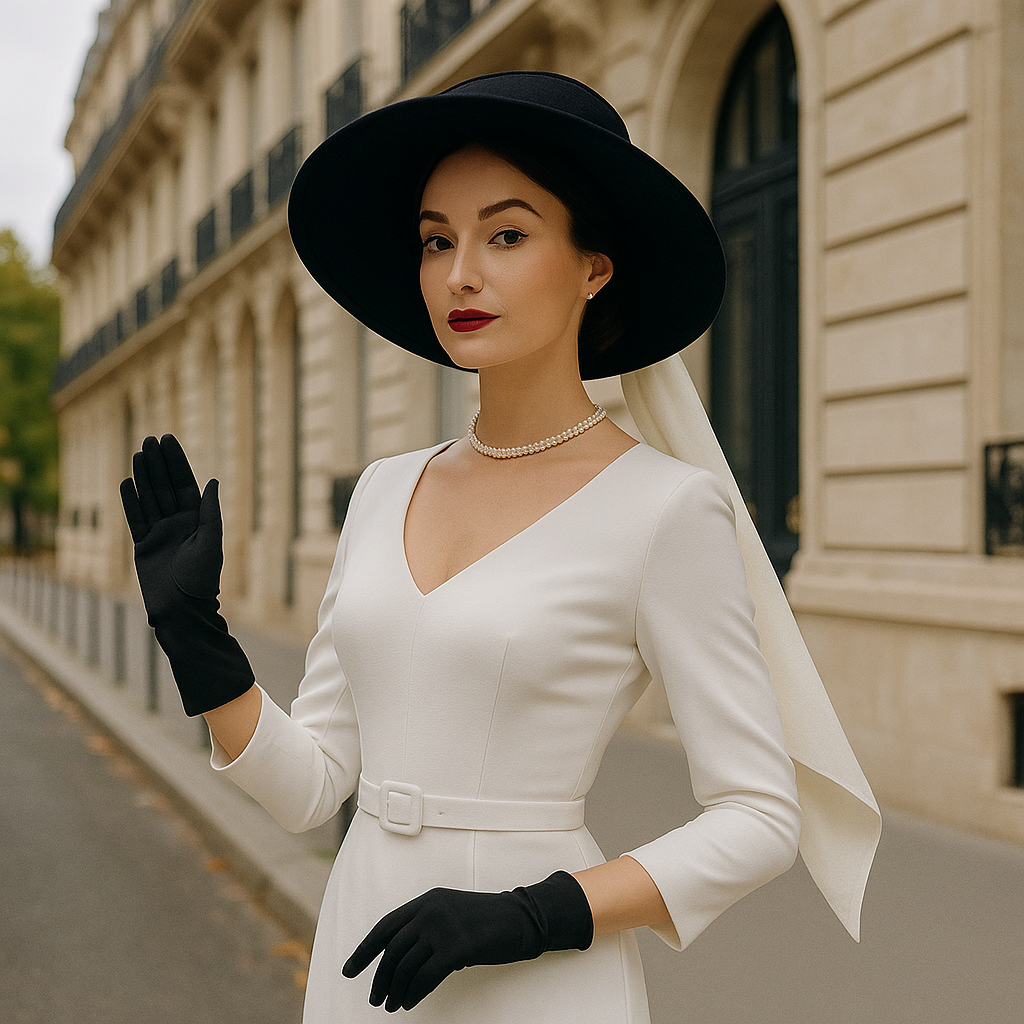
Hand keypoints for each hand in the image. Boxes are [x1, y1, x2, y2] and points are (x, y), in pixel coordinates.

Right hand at [120, 434, 221, 622]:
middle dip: (159, 463)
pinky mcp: (143, 546)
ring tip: (139, 453)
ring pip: (149, 498)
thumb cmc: (202, 579)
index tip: (169, 440)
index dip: (177, 462)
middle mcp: (178, 524)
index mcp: (197, 520)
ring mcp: (159, 533)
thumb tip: (212, 481)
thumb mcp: (211, 542)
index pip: (184, 484)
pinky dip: (130, 501)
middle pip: (165, 487)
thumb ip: (210, 512)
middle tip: (150, 439)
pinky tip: (126, 482)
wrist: (182, 609)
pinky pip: (135, 518)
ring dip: (144, 476)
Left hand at [342, 871, 592, 1011]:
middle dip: (380, 977)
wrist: (523, 917)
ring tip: (392, 1006)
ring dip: (395, 990)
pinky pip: (425, 976)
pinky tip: (409, 1003)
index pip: (386, 925)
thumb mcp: (452, 912)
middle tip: (375, 999)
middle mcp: (431, 910)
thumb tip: (401, 957)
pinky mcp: (458, 947)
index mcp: (427, 899)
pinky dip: (413, 993)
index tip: (349, 970)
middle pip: (393, 949)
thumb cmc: (488, 919)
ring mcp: (444, 927)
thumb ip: (427, 925)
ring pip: (406, 965)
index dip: (364, 950)